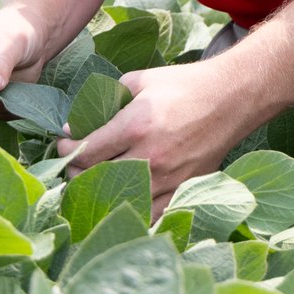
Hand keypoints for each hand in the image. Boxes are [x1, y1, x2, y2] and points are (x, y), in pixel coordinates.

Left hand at [56, 60, 245, 219]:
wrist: (230, 99)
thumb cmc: (184, 85)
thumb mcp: (141, 79)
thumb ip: (109, 96)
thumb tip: (82, 118)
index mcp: (135, 126)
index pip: (87, 151)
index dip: (66, 150)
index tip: (62, 144)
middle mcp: (149, 156)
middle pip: (97, 179)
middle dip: (77, 172)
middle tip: (72, 164)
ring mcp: (168, 178)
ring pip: (120, 199)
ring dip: (99, 192)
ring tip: (91, 182)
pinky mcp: (183, 190)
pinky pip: (149, 213)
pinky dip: (130, 209)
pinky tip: (120, 200)